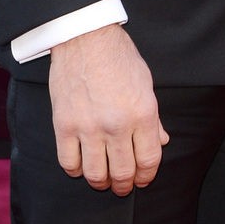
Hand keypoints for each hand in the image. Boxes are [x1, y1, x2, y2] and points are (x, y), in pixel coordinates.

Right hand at [48, 24, 168, 195]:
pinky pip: (69, 163)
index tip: (143, 180)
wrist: (85, 37)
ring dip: (101, 182)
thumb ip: (153, 117)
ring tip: (102, 180)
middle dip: (124, 185)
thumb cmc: (119, 56)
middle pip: (122, 172)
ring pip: (95, 174)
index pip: (149, 159)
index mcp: (142, 113)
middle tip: (123, 186)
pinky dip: (76, 170)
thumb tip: (160, 141)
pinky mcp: (64, 126)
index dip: (147, 175)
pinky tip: (81, 165)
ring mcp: (88, 127)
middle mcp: (117, 125)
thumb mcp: (145, 83)